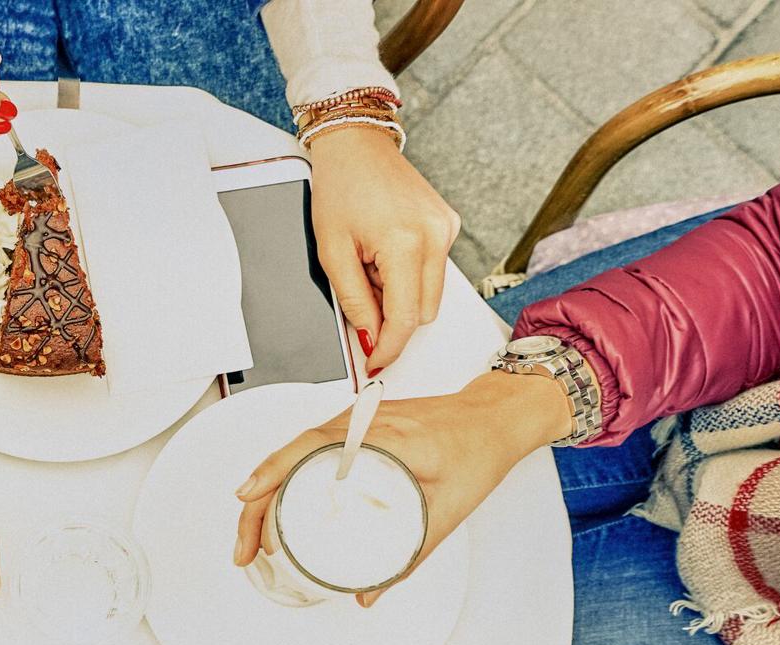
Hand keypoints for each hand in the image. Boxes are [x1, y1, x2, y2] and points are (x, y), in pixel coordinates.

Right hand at [233, 371, 568, 605]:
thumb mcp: (447, 512)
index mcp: (386, 438)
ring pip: (292, 451)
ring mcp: (354, 421)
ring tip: (254, 535)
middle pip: (289, 455)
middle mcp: (362, 423)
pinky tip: (276, 504)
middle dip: (256, 503)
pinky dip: (283, 476)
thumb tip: (369, 592)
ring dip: (266, 490)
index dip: (271, 473)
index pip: (311, 448)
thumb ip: (407, 558)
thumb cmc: (478, 450)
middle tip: (247, 548)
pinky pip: (306, 448)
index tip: (247, 500)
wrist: (494, 417)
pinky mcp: (354, 427)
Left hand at [308, 126, 460, 371]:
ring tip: (369, 263)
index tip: (375, 364)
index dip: (389, 348)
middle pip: (423, 312)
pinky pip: (432, 269)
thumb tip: (370, 338)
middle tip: (360, 291)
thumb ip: (354, 300)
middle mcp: (435, 236)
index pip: (406, 318)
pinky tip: (384, 250)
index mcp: (406, 242)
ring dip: (399, 294)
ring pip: (429, 293)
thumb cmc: (340, 189)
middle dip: (391, 316)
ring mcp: (446, 229)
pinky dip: (408, 273)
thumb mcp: (332, 251)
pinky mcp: (448, 224)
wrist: (357, 145)